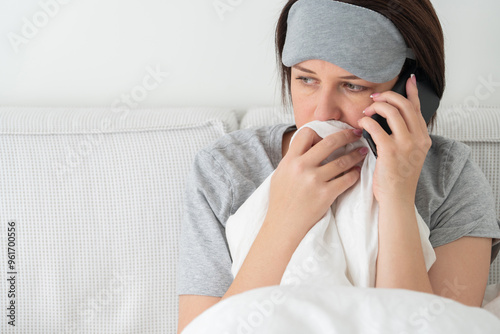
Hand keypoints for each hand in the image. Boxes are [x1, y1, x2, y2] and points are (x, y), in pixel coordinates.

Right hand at [264, 127, 367, 241]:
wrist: (283, 225)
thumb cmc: (282, 200)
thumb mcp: (281, 174)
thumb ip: (294, 159)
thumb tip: (309, 145)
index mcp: (290, 160)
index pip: (307, 133)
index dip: (320, 132)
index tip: (329, 136)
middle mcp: (302, 167)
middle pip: (330, 142)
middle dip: (346, 135)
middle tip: (356, 134)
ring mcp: (314, 181)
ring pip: (342, 161)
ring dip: (356, 154)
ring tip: (362, 151)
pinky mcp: (325, 195)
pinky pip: (346, 180)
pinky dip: (354, 174)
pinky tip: (357, 172)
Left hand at [358, 75, 430, 202]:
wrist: (397, 199)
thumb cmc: (398, 179)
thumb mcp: (409, 155)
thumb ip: (405, 137)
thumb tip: (392, 119)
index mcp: (423, 138)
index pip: (418, 108)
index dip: (412, 92)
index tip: (407, 80)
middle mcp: (418, 139)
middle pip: (404, 105)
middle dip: (387, 97)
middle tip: (375, 99)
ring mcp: (406, 144)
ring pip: (392, 112)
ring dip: (376, 107)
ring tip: (367, 112)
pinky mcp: (391, 151)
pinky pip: (376, 127)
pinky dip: (366, 121)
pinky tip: (361, 124)